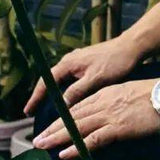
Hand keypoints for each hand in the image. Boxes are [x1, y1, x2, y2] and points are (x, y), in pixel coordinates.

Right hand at [24, 35, 142, 115]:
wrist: (131, 47)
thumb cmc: (115, 61)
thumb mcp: (96, 79)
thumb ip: (77, 91)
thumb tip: (62, 104)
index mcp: (68, 63)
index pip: (46, 82)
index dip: (36, 97)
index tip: (28, 111)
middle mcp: (70, 60)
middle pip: (50, 81)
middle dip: (42, 96)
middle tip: (34, 112)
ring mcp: (78, 61)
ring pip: (61, 80)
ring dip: (54, 93)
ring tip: (48, 109)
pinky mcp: (86, 64)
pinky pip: (70, 78)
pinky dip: (65, 89)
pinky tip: (68, 99)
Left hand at [32, 78, 159, 159]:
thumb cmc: (155, 94)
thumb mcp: (129, 93)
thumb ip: (115, 102)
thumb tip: (107, 114)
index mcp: (106, 93)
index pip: (78, 107)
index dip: (62, 119)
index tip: (50, 128)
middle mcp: (103, 103)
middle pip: (73, 117)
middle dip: (53, 129)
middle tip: (38, 140)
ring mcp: (110, 115)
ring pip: (77, 127)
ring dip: (58, 138)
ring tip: (43, 147)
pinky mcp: (118, 127)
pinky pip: (93, 139)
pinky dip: (77, 147)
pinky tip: (65, 153)